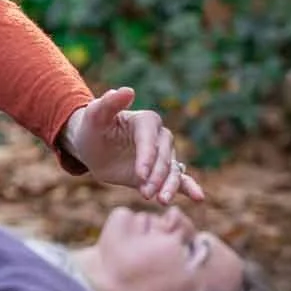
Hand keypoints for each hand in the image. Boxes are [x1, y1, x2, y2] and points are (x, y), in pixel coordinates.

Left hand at [61, 87, 205, 204]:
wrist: (91, 146)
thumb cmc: (92, 128)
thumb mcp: (94, 116)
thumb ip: (109, 103)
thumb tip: (127, 90)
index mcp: (147, 121)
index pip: (150, 141)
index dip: (147, 158)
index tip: (139, 175)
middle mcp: (160, 137)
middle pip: (164, 158)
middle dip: (156, 176)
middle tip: (146, 193)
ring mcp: (162, 155)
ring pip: (172, 171)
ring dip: (170, 186)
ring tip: (162, 200)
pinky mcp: (160, 172)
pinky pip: (179, 179)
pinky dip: (189, 188)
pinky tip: (198, 197)